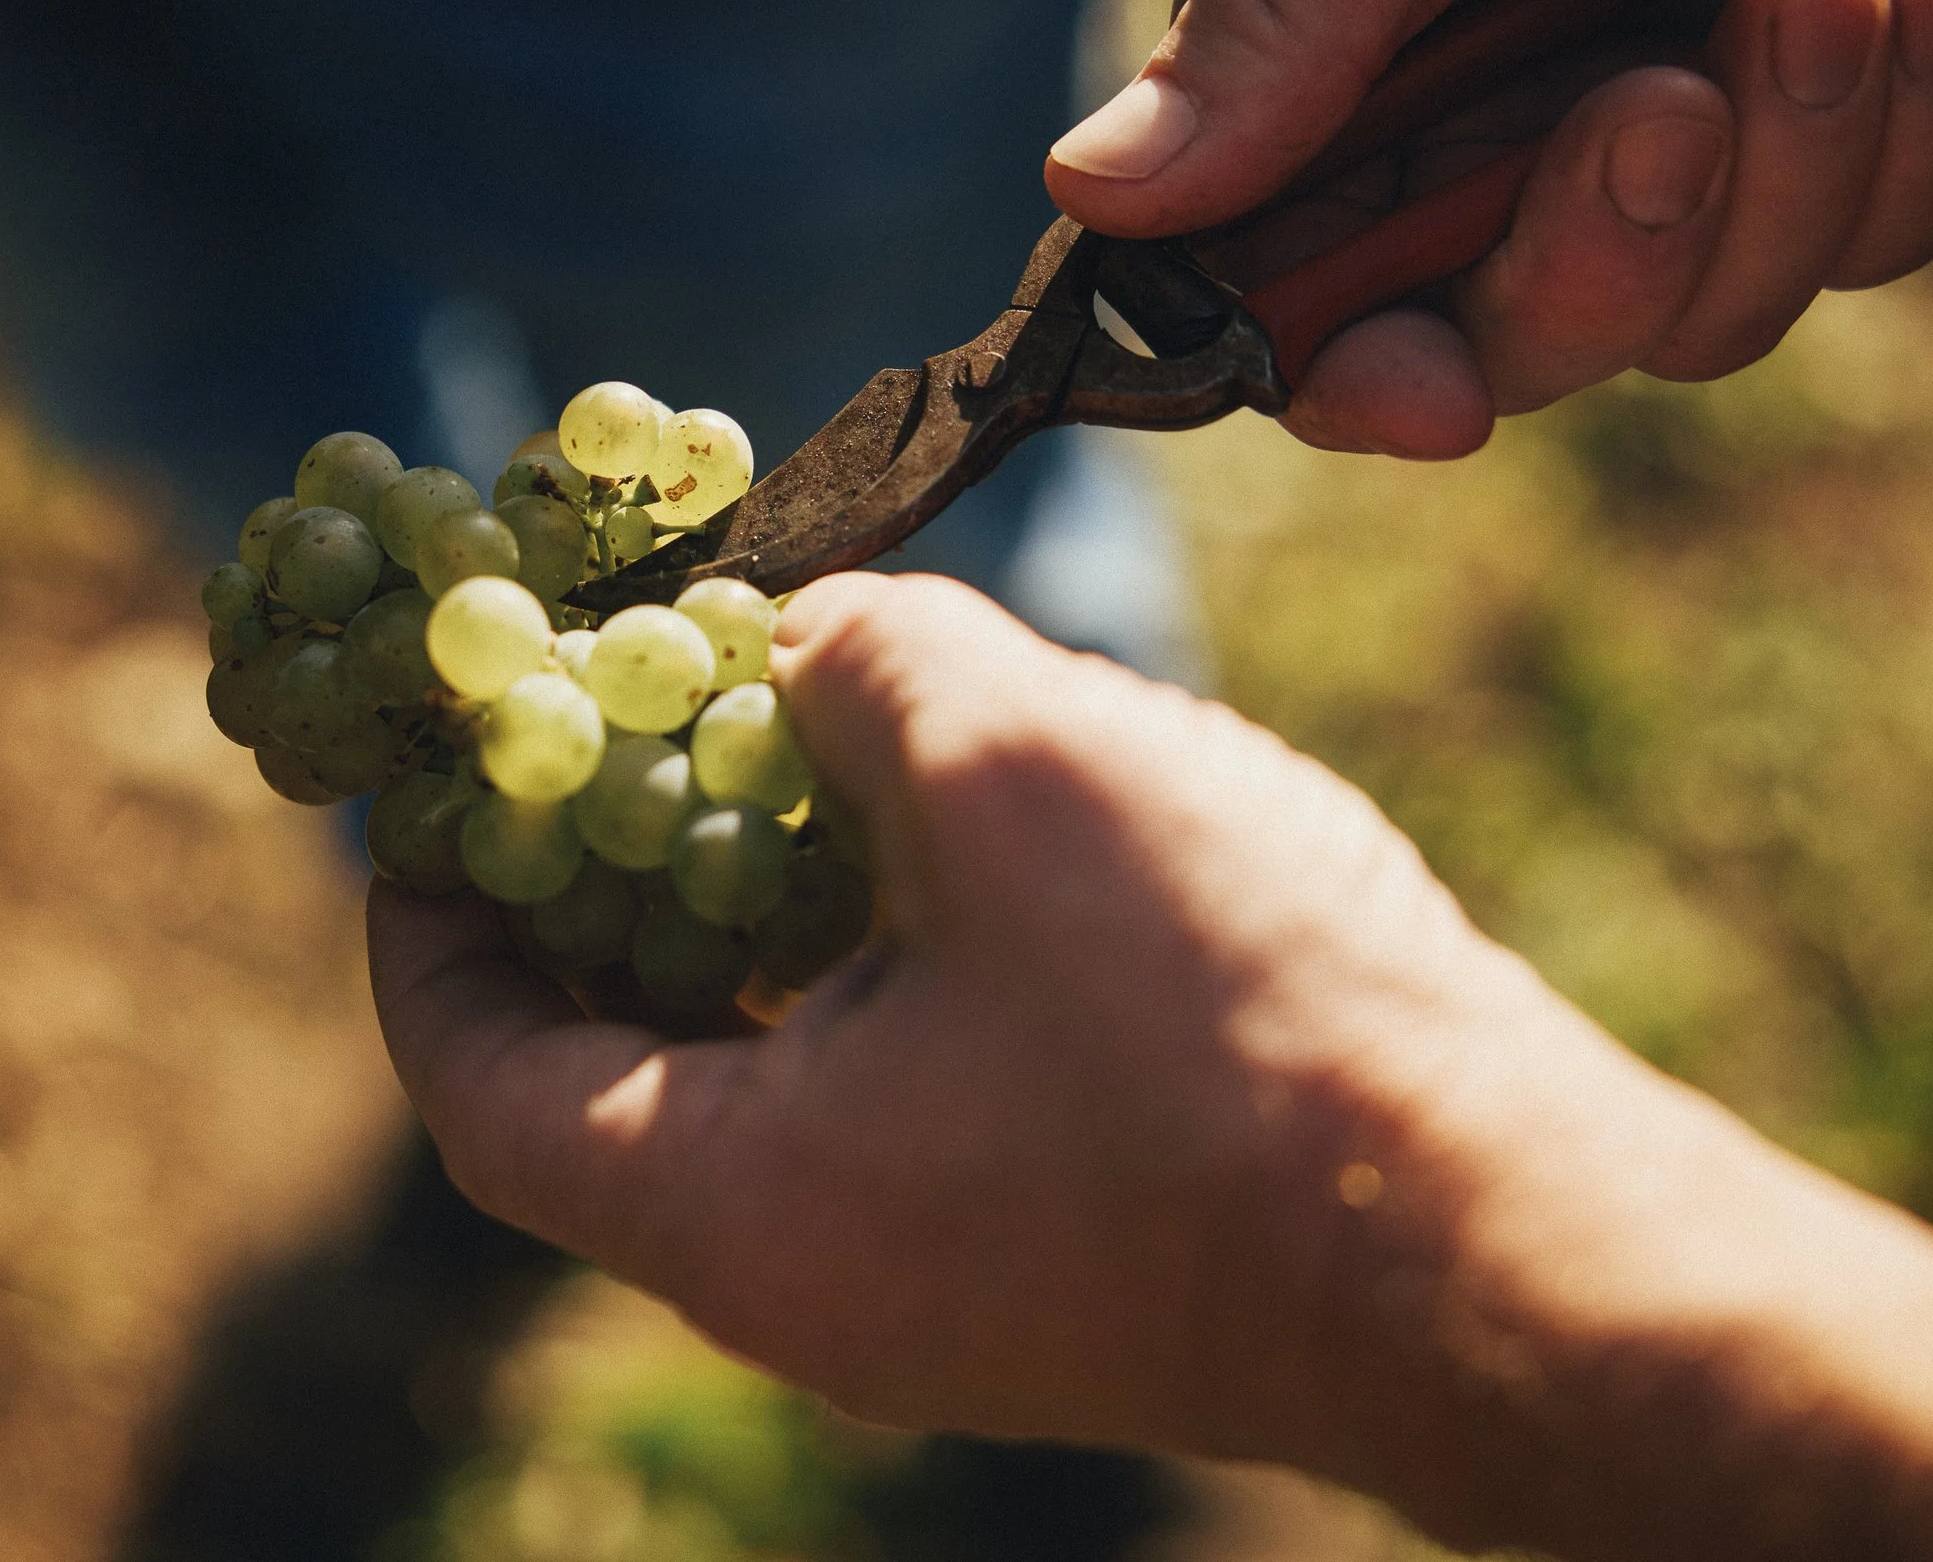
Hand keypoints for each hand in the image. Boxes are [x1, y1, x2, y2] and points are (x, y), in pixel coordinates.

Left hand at [371, 572, 1577, 1458]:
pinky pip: (890, 1109)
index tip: (423, 810)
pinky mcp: (1047, 1266)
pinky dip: (867, 973)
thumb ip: (857, 663)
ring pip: (765, 1088)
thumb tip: (803, 643)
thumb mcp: (1012, 763)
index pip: (480, 1085)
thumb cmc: (1237, 1027)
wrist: (1510, 1245)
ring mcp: (931, 1290)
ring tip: (760, 758)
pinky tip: (937, 846)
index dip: (427, 931)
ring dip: (746, 921)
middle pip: (613, 1087)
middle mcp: (808, 1285)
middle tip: (585, 754)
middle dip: (592, 902)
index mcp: (734, 1208)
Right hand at [1045, 0, 1932, 459]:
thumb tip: (1087, 192)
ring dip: (1788, 171)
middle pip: (1526, 342)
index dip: (1364, 382)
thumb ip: (1266, 34)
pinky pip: (1878, 222)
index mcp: (1348, 107)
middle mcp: (1494, 150)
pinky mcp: (1824, 119)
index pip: (1321, 317)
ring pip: (1714, 307)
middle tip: (1661, 104)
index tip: (1433, 399)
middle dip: (1604, 259)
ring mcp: (1662, 140)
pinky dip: (1913, 133)